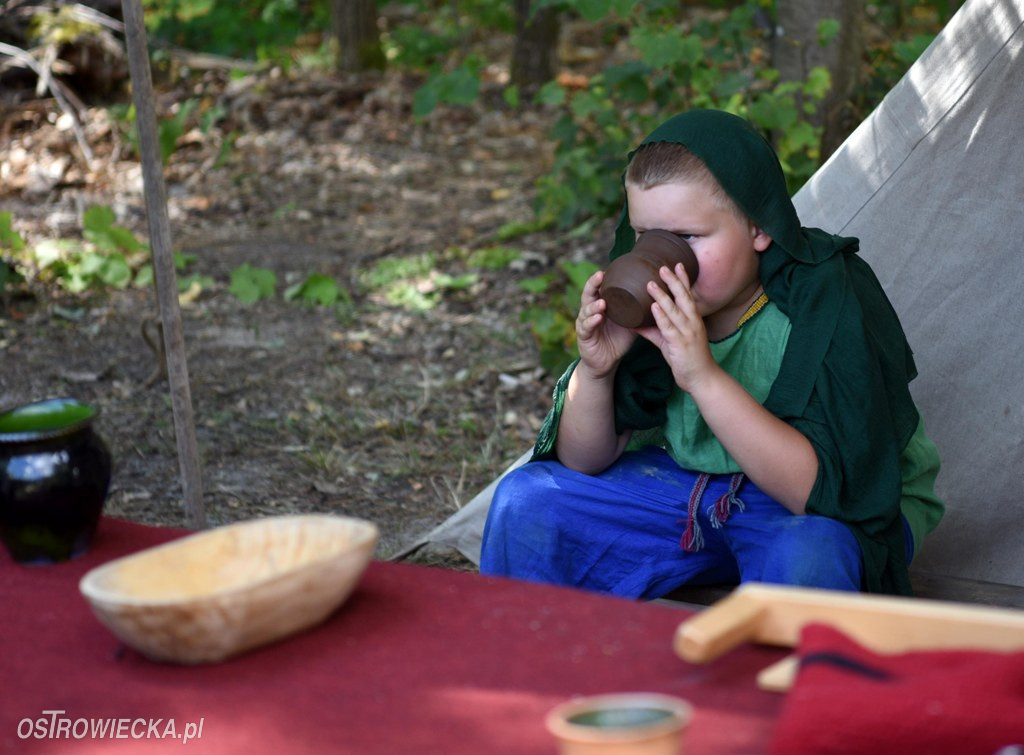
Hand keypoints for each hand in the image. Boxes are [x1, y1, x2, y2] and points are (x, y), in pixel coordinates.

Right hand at [575, 270, 636, 378]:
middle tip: (600, 275)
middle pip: (588, 294)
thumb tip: (660, 297)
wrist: (607, 362)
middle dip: (593, 284)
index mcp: (601, 305)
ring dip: (594, 305)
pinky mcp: (584, 336)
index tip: (608, 268)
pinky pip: (586, 327)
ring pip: (586, 310)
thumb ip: (639, 310)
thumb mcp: (630, 323)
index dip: (601, 279)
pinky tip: (598, 317)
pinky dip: (592, 321)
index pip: (599, 288)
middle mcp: (590, 311)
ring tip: (602, 301)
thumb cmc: (618, 340)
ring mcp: (584, 323)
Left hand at [635, 263, 716, 391]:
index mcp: (693, 320)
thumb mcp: (669, 342)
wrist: (702, 378)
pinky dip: (661, 316)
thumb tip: (636, 323)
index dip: (683, 280)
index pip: (688, 295)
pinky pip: (669, 327)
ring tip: (651, 284)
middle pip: (684, 297)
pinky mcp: (680, 344)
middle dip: (674, 281)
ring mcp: (688, 333)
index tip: (677, 264)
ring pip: (675, 310)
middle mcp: (693, 323)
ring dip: (663, 296)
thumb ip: (655, 331)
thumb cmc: (687, 359)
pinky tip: (653, 307)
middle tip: (663, 267)